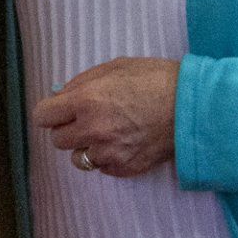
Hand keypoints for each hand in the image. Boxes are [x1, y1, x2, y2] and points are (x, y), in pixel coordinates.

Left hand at [33, 56, 179, 178]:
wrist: (194, 107)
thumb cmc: (155, 80)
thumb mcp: (113, 68)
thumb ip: (81, 83)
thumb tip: (60, 95)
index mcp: (85, 101)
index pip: (43, 116)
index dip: (50, 112)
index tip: (59, 110)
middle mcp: (93, 130)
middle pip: (57, 140)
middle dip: (67, 128)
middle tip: (85, 119)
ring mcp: (109, 153)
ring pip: (78, 158)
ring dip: (87, 146)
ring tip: (107, 133)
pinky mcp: (126, 169)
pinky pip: (102, 168)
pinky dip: (107, 158)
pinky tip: (122, 143)